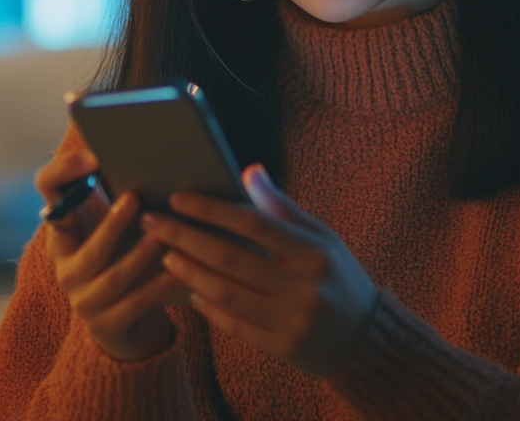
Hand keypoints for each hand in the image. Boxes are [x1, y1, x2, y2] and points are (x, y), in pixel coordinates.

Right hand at [35, 150, 179, 361]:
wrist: (125, 323)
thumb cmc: (121, 260)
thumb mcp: (110, 226)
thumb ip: (114, 193)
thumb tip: (135, 144)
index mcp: (63, 233)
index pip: (48, 191)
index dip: (65, 173)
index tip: (92, 157)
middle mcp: (66, 268)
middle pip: (86, 245)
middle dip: (111, 222)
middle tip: (135, 197)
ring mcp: (84, 301)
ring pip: (113, 277)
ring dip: (139, 254)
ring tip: (163, 235)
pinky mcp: (107, 326)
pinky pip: (135, 303)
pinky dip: (158, 285)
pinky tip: (178, 271)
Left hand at [140, 164, 378, 376]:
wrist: (366, 339)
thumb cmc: (339, 278)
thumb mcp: (322, 238)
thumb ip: (283, 208)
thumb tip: (249, 171)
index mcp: (314, 252)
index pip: (253, 224)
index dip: (211, 209)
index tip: (178, 198)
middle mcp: (304, 287)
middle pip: (230, 257)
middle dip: (185, 238)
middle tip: (153, 224)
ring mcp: (292, 321)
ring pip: (226, 293)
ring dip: (190, 272)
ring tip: (166, 255)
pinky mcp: (282, 349)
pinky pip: (234, 325)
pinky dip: (208, 306)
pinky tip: (190, 290)